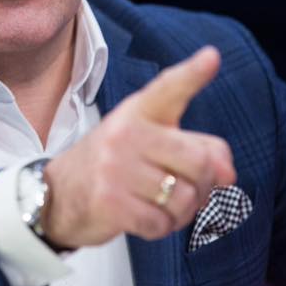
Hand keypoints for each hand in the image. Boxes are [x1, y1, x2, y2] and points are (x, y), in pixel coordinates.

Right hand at [41, 46, 235, 247]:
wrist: (56, 194)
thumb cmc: (113, 165)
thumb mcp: (149, 144)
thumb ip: (195, 149)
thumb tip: (228, 174)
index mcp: (138, 111)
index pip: (168, 89)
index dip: (193, 74)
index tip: (212, 57)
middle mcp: (125, 133)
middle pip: (198, 162)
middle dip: (204, 185)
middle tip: (190, 190)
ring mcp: (114, 167)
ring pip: (184, 198)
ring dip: (183, 212)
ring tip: (163, 204)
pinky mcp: (109, 201)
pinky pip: (162, 223)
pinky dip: (162, 227)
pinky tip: (146, 218)